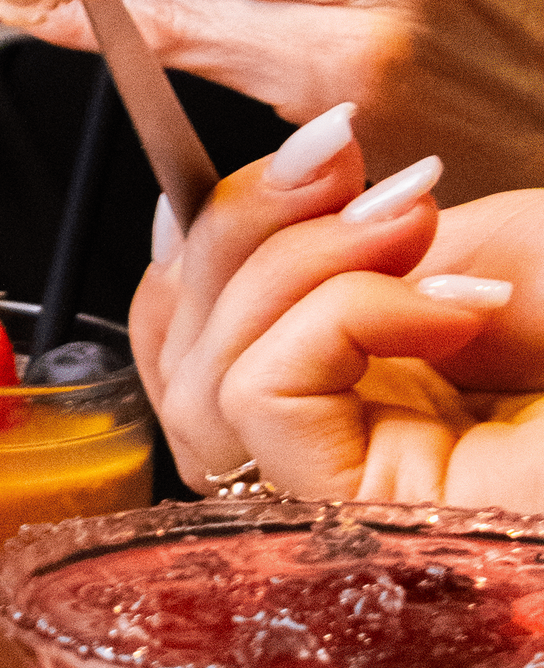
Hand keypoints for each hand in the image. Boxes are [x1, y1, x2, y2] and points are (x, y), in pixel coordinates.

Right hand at [131, 104, 543, 502]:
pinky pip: (258, 392)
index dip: (207, 238)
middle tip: (339, 153)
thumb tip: (253, 196)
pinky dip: (334, 310)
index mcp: (366, 391)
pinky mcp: (359, 514)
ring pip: (199, 382)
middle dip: (234, 225)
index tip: (294, 155)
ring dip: (285, 260)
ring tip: (406, 220)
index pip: (200, 335)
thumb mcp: (487, 244)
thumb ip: (359, 236)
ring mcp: (343, 493)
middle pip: (181, 355)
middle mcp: (342, 448)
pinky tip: (447, 307)